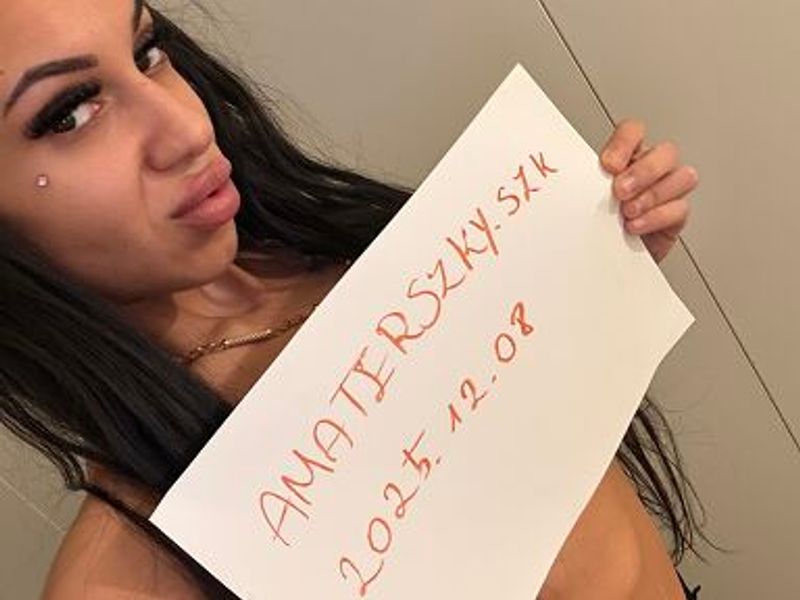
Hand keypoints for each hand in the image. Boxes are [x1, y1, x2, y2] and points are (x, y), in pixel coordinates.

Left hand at [599, 119, 697, 262]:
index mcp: (629, 157)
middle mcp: (652, 169)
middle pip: (666, 152)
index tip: (608, 165)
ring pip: (683, 176)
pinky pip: (680, 208)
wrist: (606, 260)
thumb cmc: (598, 224)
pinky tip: (635, 226)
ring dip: (653, 194)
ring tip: (627, 212)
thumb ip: (591, 183)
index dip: (624, 143)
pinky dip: (656, 217)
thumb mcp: (589, 199)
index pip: (634, 131)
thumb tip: (576, 178)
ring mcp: (668, 191)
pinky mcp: (676, 216)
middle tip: (620, 191)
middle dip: (643, 171)